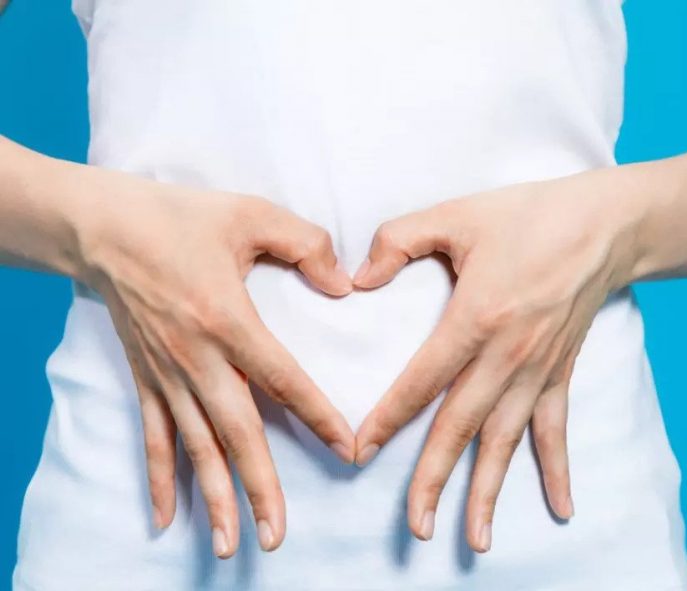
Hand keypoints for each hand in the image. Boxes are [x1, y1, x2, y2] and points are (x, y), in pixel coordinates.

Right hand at [75, 168, 355, 556]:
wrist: (104, 227)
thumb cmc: (179, 217)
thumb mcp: (250, 214)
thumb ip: (305, 244)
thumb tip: (343, 285)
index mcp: (227, 318)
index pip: (283, 379)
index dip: (318, 415)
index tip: (347, 449)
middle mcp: (196, 357)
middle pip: (235, 431)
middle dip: (259, 485)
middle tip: (276, 534)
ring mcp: (166, 373)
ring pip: (195, 445)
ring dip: (213, 497)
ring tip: (230, 544)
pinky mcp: (144, 377)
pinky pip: (154, 435)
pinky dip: (161, 477)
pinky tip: (166, 517)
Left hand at [353, 170, 639, 551]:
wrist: (604, 225)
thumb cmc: (528, 216)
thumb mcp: (456, 214)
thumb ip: (399, 240)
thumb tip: (357, 278)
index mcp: (476, 318)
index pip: (421, 381)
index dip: (388, 419)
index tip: (359, 451)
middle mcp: (507, 355)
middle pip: (461, 427)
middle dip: (434, 479)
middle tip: (416, 526)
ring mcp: (538, 370)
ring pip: (506, 440)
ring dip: (489, 491)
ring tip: (475, 538)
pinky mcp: (560, 372)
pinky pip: (556, 428)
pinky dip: (556, 469)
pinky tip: (560, 509)